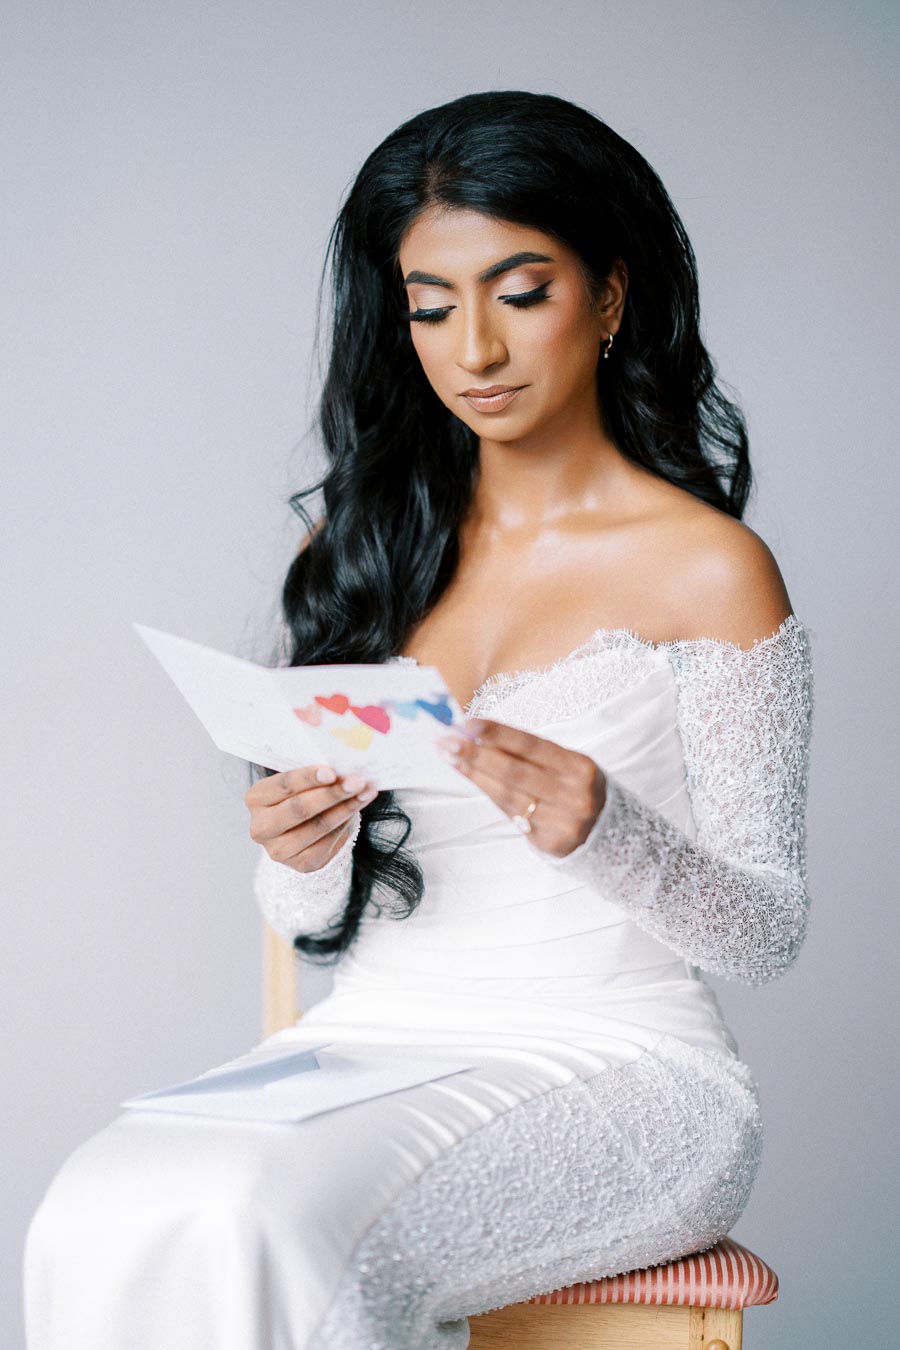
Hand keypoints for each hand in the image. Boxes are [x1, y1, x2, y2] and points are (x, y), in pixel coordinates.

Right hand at [244, 765, 377, 872]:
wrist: (301, 832)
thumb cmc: (301, 795)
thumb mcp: (299, 783)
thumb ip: (314, 777)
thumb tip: (345, 770)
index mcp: (256, 798)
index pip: (283, 785)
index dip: (308, 778)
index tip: (332, 771)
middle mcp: (261, 827)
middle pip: (299, 808)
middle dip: (331, 794)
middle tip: (356, 782)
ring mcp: (279, 849)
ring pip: (318, 826)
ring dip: (346, 808)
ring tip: (366, 792)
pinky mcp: (301, 864)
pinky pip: (328, 841)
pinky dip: (346, 822)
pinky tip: (358, 807)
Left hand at [435, 718, 606, 858]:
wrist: (608, 833)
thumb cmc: (578, 788)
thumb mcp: (567, 765)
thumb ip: (529, 753)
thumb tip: (480, 734)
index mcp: (581, 768)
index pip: (534, 746)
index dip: (500, 734)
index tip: (470, 723)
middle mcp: (574, 796)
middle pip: (515, 773)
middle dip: (477, 754)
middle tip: (447, 741)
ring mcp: (561, 823)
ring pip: (507, 796)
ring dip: (474, 774)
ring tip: (450, 756)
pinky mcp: (548, 843)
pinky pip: (510, 814)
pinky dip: (487, 793)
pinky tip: (470, 777)